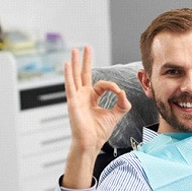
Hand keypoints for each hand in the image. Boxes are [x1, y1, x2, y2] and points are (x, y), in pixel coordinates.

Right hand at [62, 45, 130, 188]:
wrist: (90, 143)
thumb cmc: (98, 133)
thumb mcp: (115, 115)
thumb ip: (122, 104)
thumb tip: (124, 93)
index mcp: (91, 99)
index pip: (102, 85)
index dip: (112, 87)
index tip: (119, 93)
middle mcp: (82, 97)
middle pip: (83, 74)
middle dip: (85, 60)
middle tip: (86, 47)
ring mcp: (76, 98)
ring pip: (75, 76)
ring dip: (75, 63)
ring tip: (74, 50)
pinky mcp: (73, 102)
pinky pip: (70, 85)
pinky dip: (68, 75)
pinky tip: (67, 65)